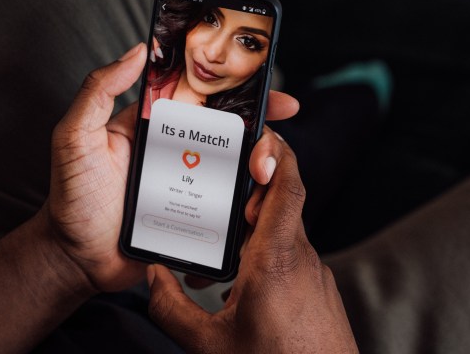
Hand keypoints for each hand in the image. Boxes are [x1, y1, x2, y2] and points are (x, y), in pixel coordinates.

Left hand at [45, 42, 299, 292]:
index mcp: (154, 124)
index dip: (232, 83)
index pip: (200, 95)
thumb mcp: (75, 137)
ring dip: (261, 157)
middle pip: (229, 126)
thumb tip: (137, 51)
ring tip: (266, 166)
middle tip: (284, 114)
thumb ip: (98, 92)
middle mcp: (177, 149)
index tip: (263, 79)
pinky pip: (231, 199)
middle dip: (262, 117)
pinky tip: (262, 195)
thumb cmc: (72, 198)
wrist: (78, 259)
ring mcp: (191, 182)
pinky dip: (251, 195)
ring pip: (237, 162)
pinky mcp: (198, 214)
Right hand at [147, 128, 357, 352]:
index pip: (288, 185)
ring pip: (285, 230)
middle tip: (219, 190)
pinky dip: (267, 251)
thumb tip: (151, 279)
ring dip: (256, 226)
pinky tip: (240, 278)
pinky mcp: (318, 288)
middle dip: (251, 190)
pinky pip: (291, 254)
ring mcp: (315, 272)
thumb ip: (171, 307)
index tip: (259, 136)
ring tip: (222, 242)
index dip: (276, 152)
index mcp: (275, 259)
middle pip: (281, 202)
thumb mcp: (208, 344)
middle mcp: (301, 257)